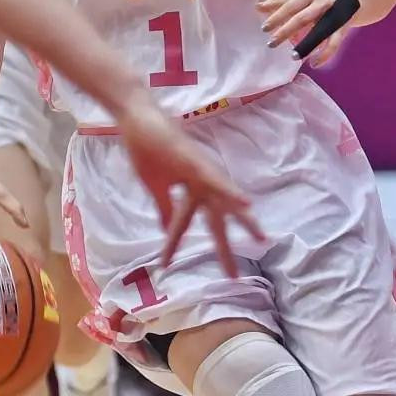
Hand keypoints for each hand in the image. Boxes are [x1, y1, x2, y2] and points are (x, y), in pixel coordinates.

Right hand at [116, 97, 263, 276]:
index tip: (165, 267)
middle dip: (225, 246)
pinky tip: (245, 203)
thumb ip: (164, 207)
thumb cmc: (144, 148)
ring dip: (242, 218)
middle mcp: (200, 182)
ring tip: (260, 237)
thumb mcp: (153, 186)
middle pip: (216, 218)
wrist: (136, 119)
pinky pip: (215, 178)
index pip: (184, 223)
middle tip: (235, 276)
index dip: (174, 245)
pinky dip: (229, 191)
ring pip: (224, 199)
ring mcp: (200, 170)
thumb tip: (165, 231)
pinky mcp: (195, 159)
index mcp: (189, 190)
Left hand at [257, 0, 352, 64]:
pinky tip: (314, 64)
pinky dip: (325, 54)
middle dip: (285, 31)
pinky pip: (334, 43)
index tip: (264, 28)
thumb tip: (257, 7)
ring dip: (306, 45)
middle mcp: (321, 2)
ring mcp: (334, 14)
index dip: (276, 15)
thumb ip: (280, 2)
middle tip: (271, 43)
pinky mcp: (343, 27)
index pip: (289, 4)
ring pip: (319, 31)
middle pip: (301, 17)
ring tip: (292, 57)